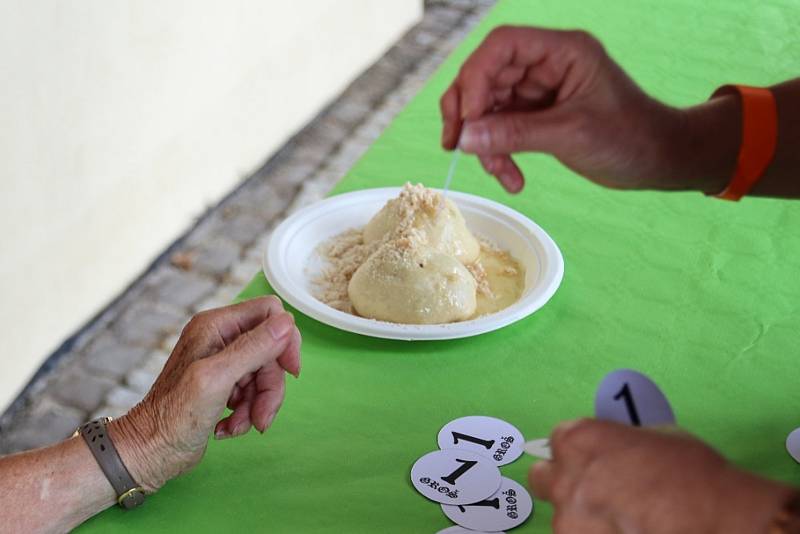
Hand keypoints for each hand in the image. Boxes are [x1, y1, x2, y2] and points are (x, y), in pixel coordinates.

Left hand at [108, 296, 300, 491]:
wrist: (150, 453)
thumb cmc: (173, 417)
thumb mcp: (217, 378)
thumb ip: (253, 348)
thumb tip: (287, 323)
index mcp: (216, 325)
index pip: (270, 313)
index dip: (285, 340)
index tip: (289, 371)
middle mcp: (220, 338)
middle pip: (272, 350)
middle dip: (270, 385)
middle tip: (261, 415)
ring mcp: (222, 362)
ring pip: (265, 375)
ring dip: (259, 404)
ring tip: (239, 425)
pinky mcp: (224, 386)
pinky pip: (254, 392)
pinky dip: (247, 413)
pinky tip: (228, 427)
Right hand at [440, 26, 735, 193]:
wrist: (658, 160)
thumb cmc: (631, 138)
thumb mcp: (570, 134)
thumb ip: (514, 134)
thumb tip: (464, 139)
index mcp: (562, 50)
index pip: (502, 46)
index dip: (475, 76)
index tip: (467, 117)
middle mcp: (546, 65)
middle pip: (485, 75)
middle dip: (469, 113)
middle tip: (456, 145)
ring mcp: (540, 91)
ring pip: (488, 107)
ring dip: (484, 142)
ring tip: (498, 173)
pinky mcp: (537, 116)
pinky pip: (502, 129)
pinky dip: (499, 153)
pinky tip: (511, 178)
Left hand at [529, 419, 792, 533]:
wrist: (719, 520)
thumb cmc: (694, 474)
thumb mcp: (652, 436)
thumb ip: (616, 442)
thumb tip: (609, 450)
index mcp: (579, 440)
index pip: (559, 441)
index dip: (579, 454)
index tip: (594, 465)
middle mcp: (565, 477)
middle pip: (544, 479)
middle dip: (565, 485)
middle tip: (596, 496)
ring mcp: (570, 520)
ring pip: (562, 518)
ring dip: (582, 519)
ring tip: (620, 522)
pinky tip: (622, 533)